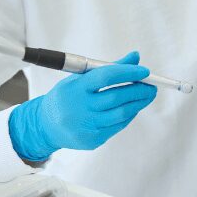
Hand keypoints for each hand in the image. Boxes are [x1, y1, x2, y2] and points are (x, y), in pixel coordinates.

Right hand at [9, 51, 157, 160]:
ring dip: (138, 104)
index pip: (107, 76)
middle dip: (139, 90)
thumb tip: (136, 57)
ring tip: (147, 96)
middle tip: (152, 86)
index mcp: (76, 88)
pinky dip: (129, 115)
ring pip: (121, 114)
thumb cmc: (67, 96)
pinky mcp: (92, 140)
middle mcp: (79, 108)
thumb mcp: (81, 78)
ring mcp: (85, 126)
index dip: (129, 73)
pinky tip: (133, 108)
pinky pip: (118, 126)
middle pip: (117, 97)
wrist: (45, 125)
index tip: (145, 71)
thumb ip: (110, 68)